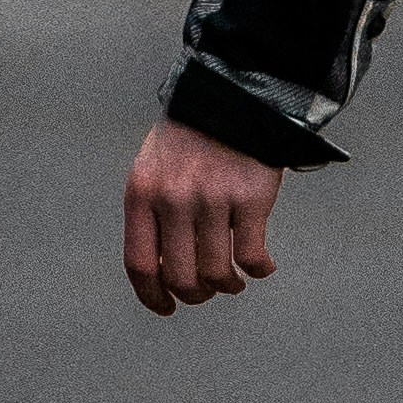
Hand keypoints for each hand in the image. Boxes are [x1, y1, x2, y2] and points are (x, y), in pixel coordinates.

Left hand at [124, 120, 283, 315]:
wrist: (233, 96)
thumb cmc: (192, 138)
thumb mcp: (153, 169)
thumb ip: (151, 214)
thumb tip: (161, 272)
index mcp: (143, 194)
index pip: (140, 264)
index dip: (152, 296)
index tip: (166, 307)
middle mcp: (174, 199)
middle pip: (180, 277)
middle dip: (195, 295)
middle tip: (207, 291)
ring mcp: (212, 199)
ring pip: (217, 273)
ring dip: (227, 286)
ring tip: (234, 281)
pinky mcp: (250, 198)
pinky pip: (252, 256)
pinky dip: (258, 269)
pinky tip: (261, 266)